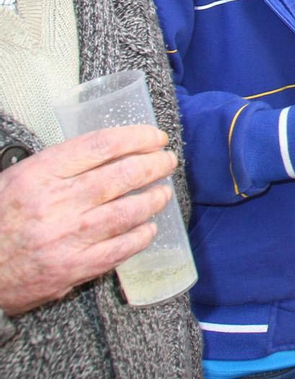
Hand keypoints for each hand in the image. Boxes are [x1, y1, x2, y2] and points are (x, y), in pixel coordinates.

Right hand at [0, 125, 175, 314]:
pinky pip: (121, 249)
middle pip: (122, 175)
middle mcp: (56, 203)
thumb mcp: (16, 180)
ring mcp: (67, 237)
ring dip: (153, 199)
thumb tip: (108, 152)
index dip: (136, 138)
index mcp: (38, 174)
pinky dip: (140, 236)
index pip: (101, 145)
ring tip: (162, 193)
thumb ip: (58, 166)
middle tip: (167, 162)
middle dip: (154, 165)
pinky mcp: (74, 268)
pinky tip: (148, 228)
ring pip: (128, 211)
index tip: (155, 138)